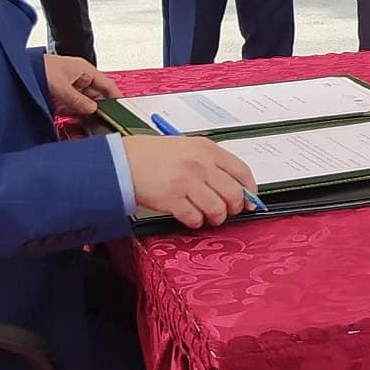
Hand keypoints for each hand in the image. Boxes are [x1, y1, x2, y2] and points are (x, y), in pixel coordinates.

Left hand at [43, 54, 118, 117]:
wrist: (16, 73)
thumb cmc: (36, 68)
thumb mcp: (61, 87)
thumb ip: (78, 101)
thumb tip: (92, 109)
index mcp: (84, 70)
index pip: (107, 85)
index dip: (116, 97)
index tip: (123, 108)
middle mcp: (78, 78)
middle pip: (96, 96)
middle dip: (100, 108)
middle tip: (104, 121)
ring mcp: (69, 87)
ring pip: (84, 103)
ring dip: (87, 112)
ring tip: (93, 123)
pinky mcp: (59, 96)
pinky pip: (72, 107)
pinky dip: (76, 114)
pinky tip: (79, 121)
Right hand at [122, 136, 258, 228]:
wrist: (120, 161)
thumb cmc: (152, 155)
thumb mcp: (187, 147)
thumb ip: (210, 163)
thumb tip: (234, 185)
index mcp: (207, 149)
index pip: (242, 172)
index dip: (250, 191)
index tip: (250, 201)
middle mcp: (200, 164)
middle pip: (233, 194)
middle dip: (234, 208)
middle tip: (226, 211)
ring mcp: (186, 182)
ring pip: (217, 209)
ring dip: (216, 218)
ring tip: (208, 216)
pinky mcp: (171, 199)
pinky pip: (195, 218)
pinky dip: (196, 222)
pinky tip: (190, 218)